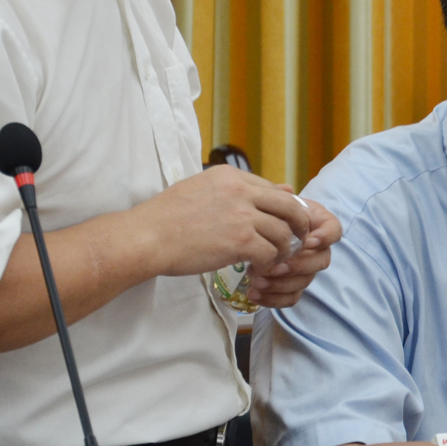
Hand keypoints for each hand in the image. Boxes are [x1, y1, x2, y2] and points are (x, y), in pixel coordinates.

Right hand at [138, 166, 313, 278]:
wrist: (147, 236)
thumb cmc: (167, 217)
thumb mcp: (202, 189)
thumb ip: (237, 189)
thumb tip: (280, 188)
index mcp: (230, 176)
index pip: (273, 188)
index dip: (283, 208)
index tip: (283, 223)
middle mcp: (240, 191)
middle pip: (289, 206)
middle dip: (299, 224)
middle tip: (298, 239)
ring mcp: (242, 215)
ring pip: (283, 233)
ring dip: (282, 249)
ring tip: (273, 260)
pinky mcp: (240, 241)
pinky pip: (270, 253)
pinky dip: (268, 264)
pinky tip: (258, 269)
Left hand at [236, 193, 341, 307]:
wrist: (251, 230)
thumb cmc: (266, 212)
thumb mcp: (272, 200)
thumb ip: (279, 196)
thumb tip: (285, 191)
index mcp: (317, 225)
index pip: (334, 230)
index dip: (326, 237)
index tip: (309, 240)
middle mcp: (316, 249)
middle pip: (321, 261)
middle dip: (298, 265)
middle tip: (273, 266)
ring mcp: (305, 269)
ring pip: (305, 282)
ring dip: (281, 284)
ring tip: (255, 281)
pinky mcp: (292, 287)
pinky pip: (291, 298)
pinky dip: (273, 299)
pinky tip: (254, 294)